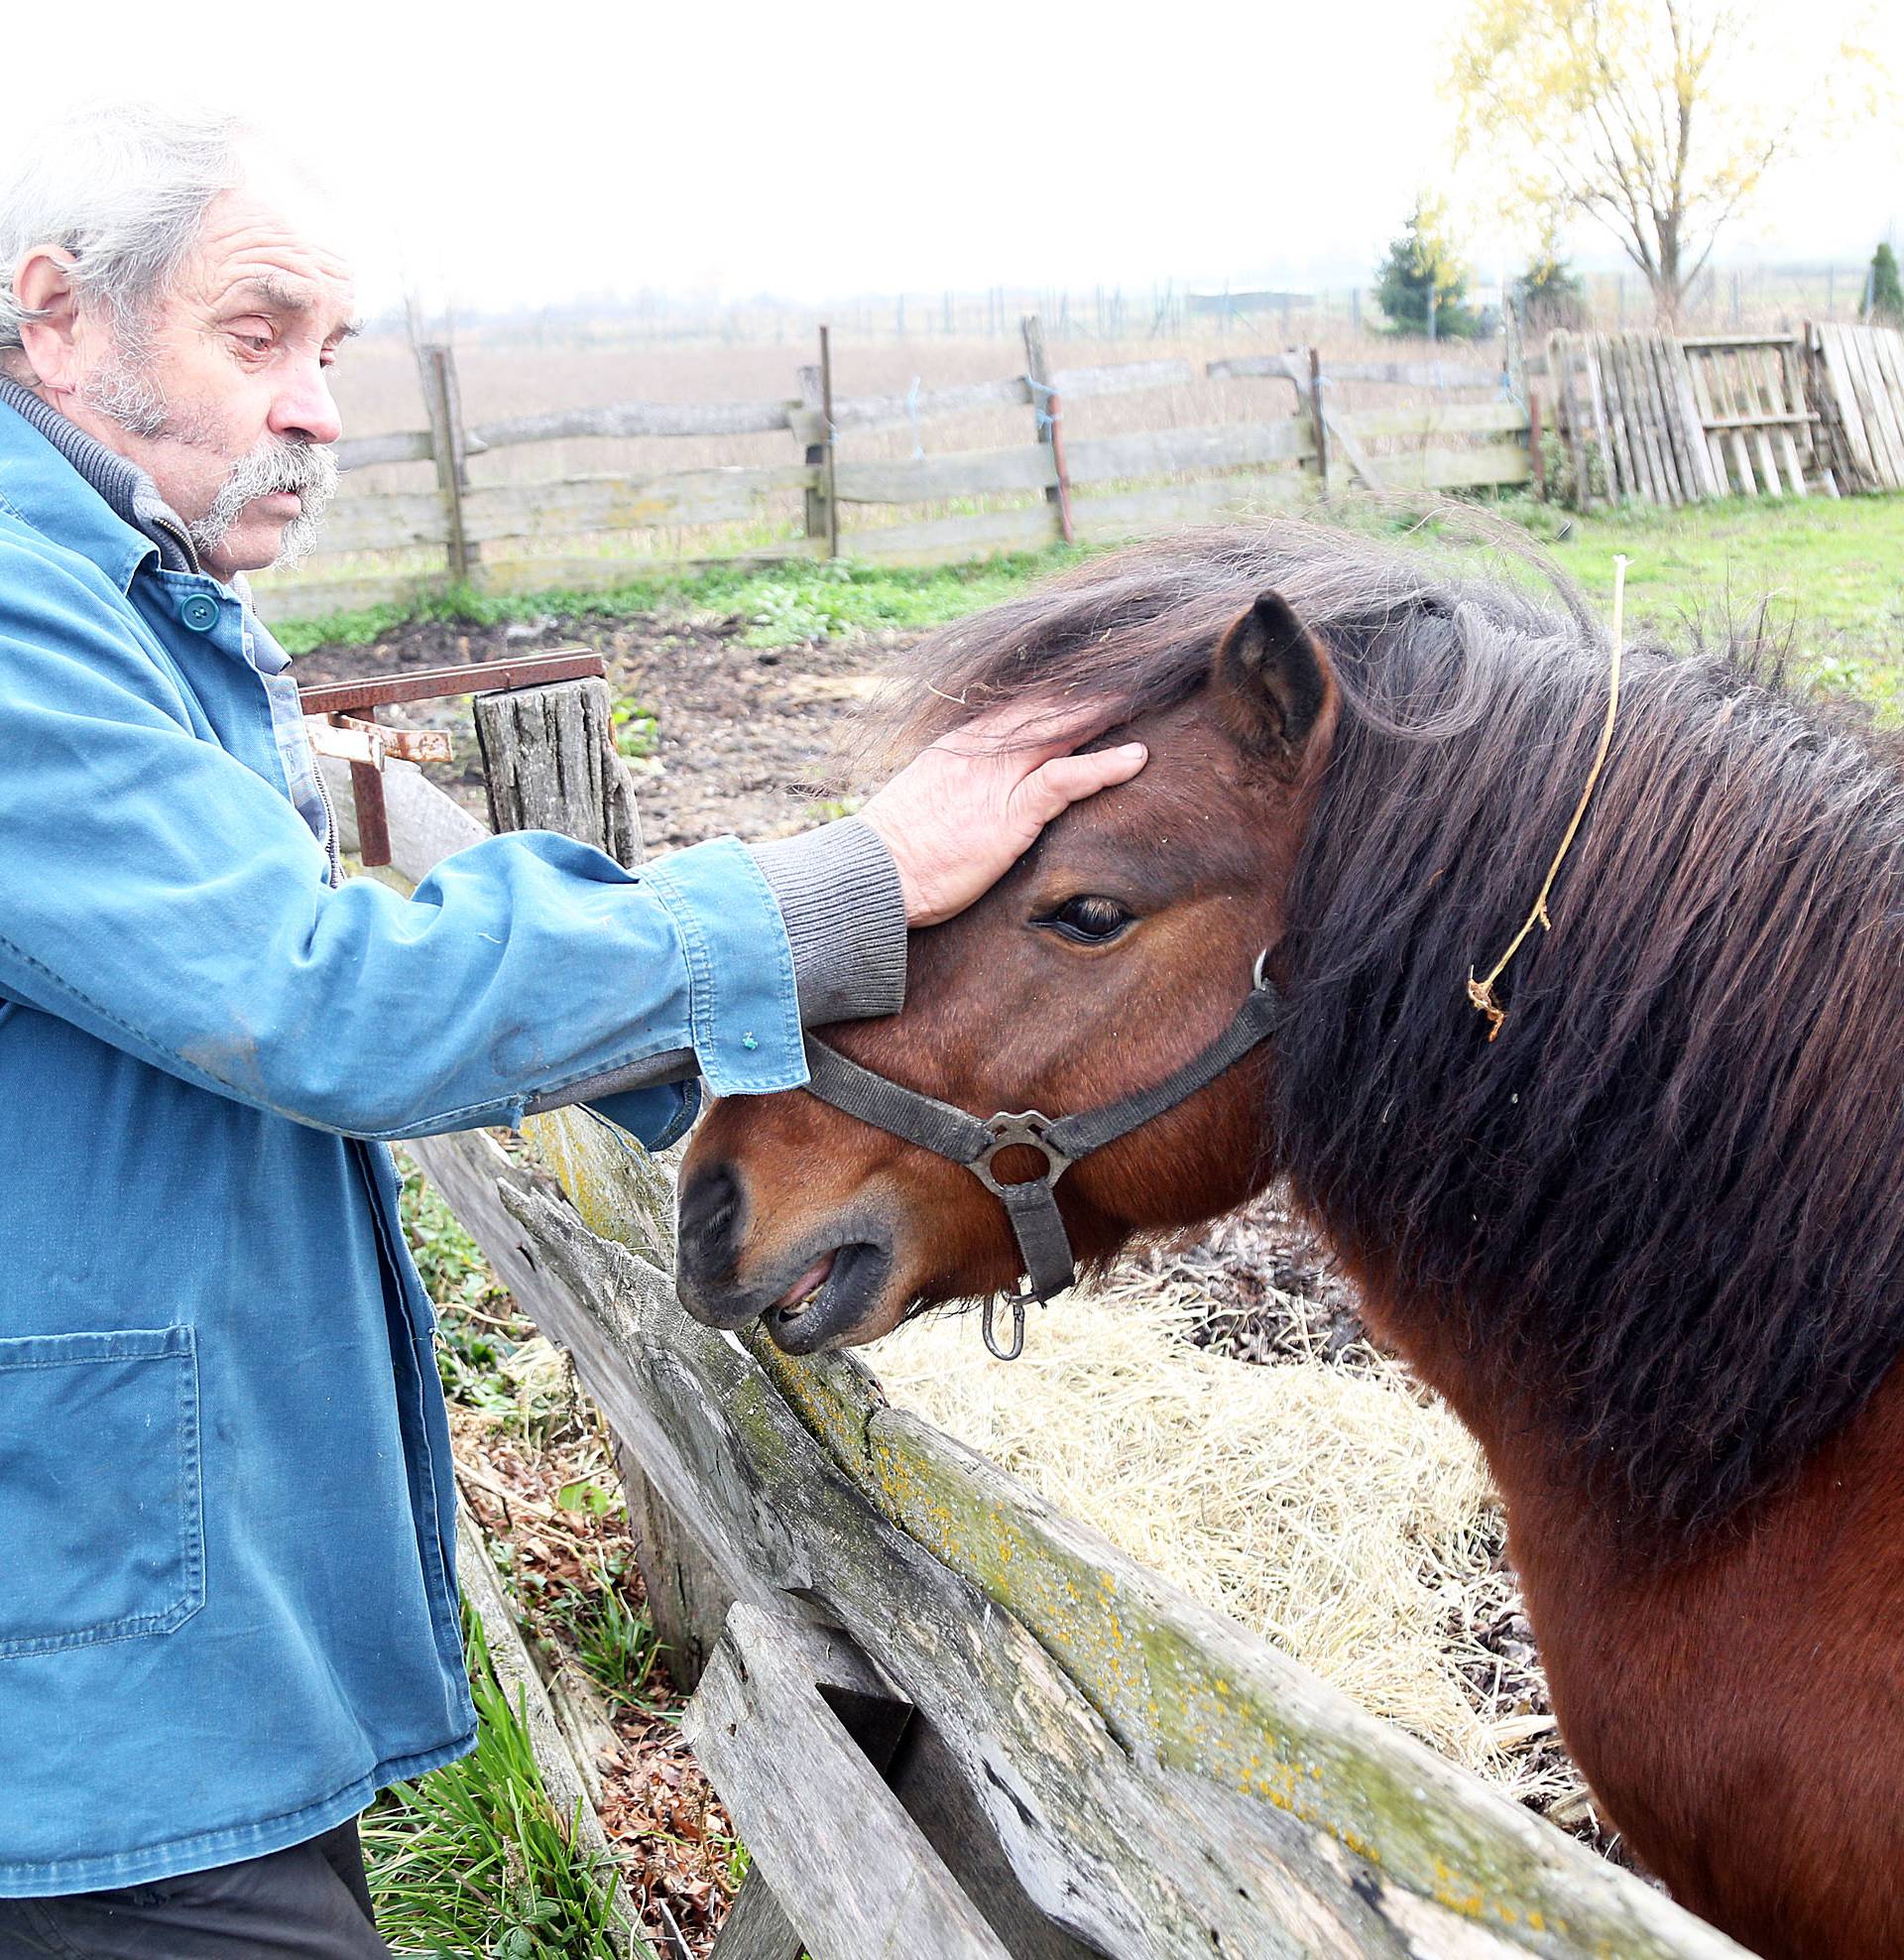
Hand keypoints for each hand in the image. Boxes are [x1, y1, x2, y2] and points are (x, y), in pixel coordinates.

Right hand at [856, 698, 1147, 926]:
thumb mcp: (929, 793)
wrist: (873, 874)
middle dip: (1093, 686)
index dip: (1064, 686)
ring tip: (1150, 695)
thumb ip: (963, 776)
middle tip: (1139, 667)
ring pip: (1063, 728)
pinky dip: (1103, 766)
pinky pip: (1065, 779)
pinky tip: (1136, 758)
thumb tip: (982, 780)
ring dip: (1109, 712)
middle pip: (1049, 703)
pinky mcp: (1010, 812)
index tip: (1097, 673)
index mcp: (964, 739)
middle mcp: (984, 747)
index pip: (1024, 699)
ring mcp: (998, 777)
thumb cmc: (898, 847)